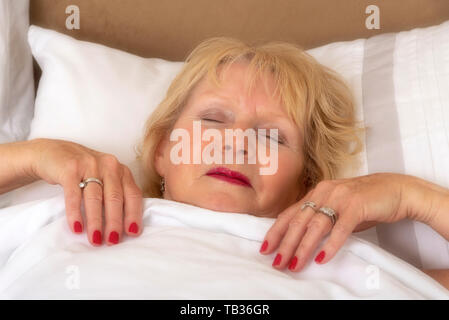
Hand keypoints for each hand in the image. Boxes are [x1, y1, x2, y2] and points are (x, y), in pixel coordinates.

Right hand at [29, 138, 142, 245]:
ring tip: (96, 239)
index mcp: (121, 170)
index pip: (133, 194)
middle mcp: (109, 165)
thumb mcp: (105, 178)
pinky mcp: (70, 168)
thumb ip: (117, 195)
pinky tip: (77, 227)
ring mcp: (89, 165)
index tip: (132, 232)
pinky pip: (74, 194)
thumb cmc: (85, 171)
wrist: (54, 152)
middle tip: (113, 241)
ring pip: (95, 198)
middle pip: (115, 198)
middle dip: (115, 222)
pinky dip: (76, 213)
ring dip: (96, 221)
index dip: (134, 214)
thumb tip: (126, 226)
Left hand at [259, 172, 408, 271]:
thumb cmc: (364, 201)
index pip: (290, 213)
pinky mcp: (357, 205)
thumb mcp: (336, 208)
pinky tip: (322, 258)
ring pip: (316, 225)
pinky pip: (341, 227)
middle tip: (277, 262)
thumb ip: (320, 218)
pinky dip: (331, 244)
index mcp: (316, 192)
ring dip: (303, 247)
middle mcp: (324, 192)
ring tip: (295, 264)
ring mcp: (340, 197)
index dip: (276, 231)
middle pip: (299, 220)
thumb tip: (300, 239)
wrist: (395, 189)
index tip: (265, 248)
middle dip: (285, 243)